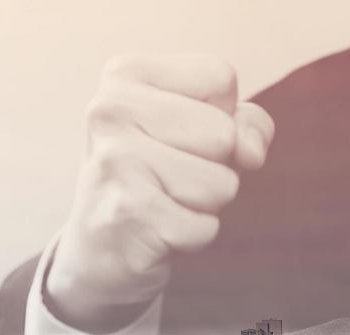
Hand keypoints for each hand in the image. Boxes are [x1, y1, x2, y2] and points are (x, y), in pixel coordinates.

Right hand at [45, 54, 274, 329]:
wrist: (98, 244)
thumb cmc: (157, 174)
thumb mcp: (199, 128)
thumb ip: (243, 121)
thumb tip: (251, 151)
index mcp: (125, 74)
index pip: (220, 77)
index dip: (220, 113)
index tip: (178, 135)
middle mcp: (110, 111)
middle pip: (224, 133)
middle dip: (214, 165)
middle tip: (169, 176)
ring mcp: (116, 162)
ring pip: (220, 183)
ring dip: (205, 203)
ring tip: (164, 201)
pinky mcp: (129, 213)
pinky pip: (205, 226)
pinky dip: (193, 236)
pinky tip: (158, 230)